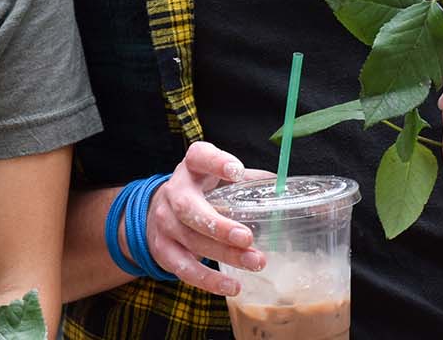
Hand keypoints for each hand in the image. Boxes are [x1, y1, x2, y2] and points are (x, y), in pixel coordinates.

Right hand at [141, 141, 270, 295]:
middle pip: (189, 208)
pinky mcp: (163, 250)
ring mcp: (165, 223)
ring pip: (192, 241)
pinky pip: (185, 269)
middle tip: (247, 237)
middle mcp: (174, 193)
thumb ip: (248, 181)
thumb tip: (284, 189)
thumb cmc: (200, 192)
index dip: (216, 163)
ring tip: (255, 262)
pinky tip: (232, 286)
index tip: (237, 171)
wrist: (159, 212)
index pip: (199, 157)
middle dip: (218, 225)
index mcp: (191, 168)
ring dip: (225, 254)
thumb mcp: (217, 178)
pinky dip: (209, 280)